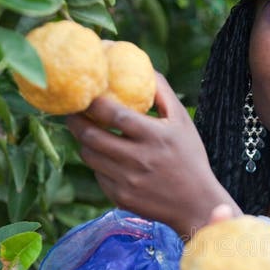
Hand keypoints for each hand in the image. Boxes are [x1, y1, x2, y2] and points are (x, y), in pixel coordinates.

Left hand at [66, 73, 237, 235]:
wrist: (196, 204)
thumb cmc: (190, 157)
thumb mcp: (182, 121)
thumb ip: (161, 92)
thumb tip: (142, 65)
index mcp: (153, 136)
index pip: (111, 113)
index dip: (91, 102)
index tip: (84, 93)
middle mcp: (138, 159)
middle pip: (91, 136)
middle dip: (75, 121)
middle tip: (73, 112)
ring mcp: (127, 181)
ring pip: (89, 156)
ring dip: (84, 142)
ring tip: (87, 132)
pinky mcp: (120, 197)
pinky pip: (98, 175)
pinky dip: (98, 164)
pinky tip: (105, 158)